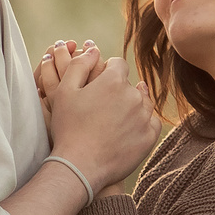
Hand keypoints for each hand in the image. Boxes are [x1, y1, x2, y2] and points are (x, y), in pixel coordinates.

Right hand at [42, 43, 156, 190]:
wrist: (80, 165)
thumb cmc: (68, 128)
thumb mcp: (64, 92)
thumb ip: (79, 65)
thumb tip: (94, 49)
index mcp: (113, 81)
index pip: (117, 64)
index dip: (106, 72)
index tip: (97, 86)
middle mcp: (134, 95)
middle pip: (130, 84)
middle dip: (118, 91)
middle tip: (99, 108)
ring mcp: (144, 116)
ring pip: (142, 102)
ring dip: (130, 106)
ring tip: (112, 121)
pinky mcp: (150, 135)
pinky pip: (150, 122)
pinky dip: (140, 123)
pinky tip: (125, 130)